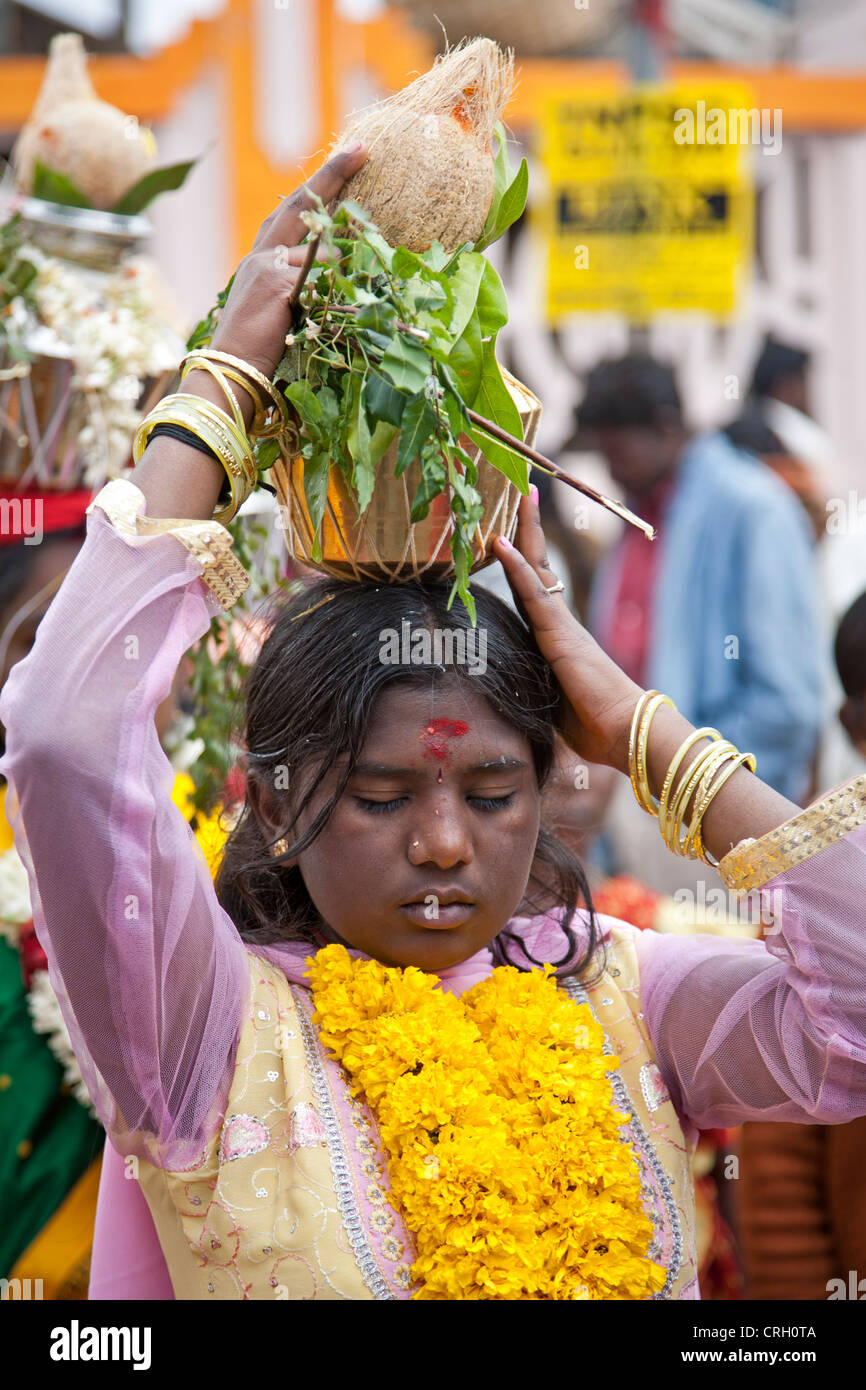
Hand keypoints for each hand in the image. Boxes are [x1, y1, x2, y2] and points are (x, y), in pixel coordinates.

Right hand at [207, 143, 367, 384]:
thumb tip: (341, 273)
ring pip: (322, 254)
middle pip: (301, 205)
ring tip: (325, 309)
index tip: (348, 157)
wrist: (230, 373)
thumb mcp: (282, 312)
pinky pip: (317, 277)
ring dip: (338, 278)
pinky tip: (316, 311)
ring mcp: (266, 265)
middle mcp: (261, 254)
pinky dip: (328, 294)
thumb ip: (301, 287)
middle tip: (361, 150)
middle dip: (332, 175)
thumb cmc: (259, 353)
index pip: (292, 210)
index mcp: (260, 258)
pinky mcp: (275, 283)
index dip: (320, 182)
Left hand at [492, 492, 642, 772]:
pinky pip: (534, 594)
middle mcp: (559, 622)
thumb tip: (505, 706)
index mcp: (556, 637)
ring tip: (518, 492)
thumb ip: (530, 694)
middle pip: (537, 565)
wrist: (625, 733)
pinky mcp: (560, 635)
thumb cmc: (592, 728)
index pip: (533, 587)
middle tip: (521, 488)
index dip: (520, 558)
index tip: (509, 529)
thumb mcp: (548, 706)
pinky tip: (501, 542)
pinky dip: (516, 567)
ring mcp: (560, 625)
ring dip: (524, 529)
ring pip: (537, 568)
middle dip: (527, 527)